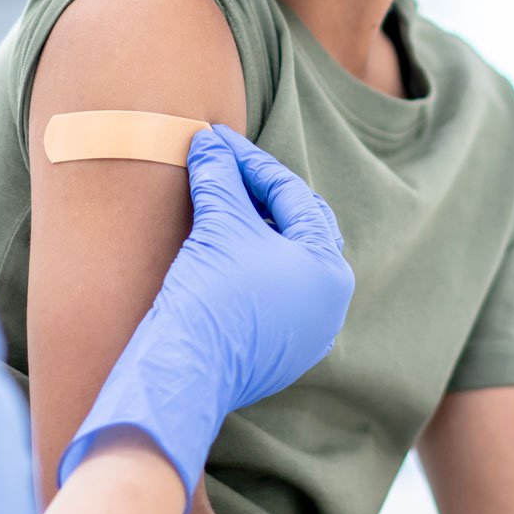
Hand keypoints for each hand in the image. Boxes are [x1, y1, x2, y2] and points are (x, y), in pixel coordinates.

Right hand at [55, 125, 352, 503]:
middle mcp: (329, 303)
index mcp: (329, 267)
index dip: (250, 162)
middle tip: (226, 166)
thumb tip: (209, 142)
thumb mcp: (218, 224)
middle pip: (297, 227)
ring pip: (285, 263)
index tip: (217, 141)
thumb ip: (220, 177)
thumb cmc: (211, 295)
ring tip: (221, 203)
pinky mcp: (278, 355)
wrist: (184, 372)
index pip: (292, 196)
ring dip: (255, 230)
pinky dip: (249, 267)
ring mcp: (307, 333)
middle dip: (260, 194)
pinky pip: (270, 296)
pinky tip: (221, 252)